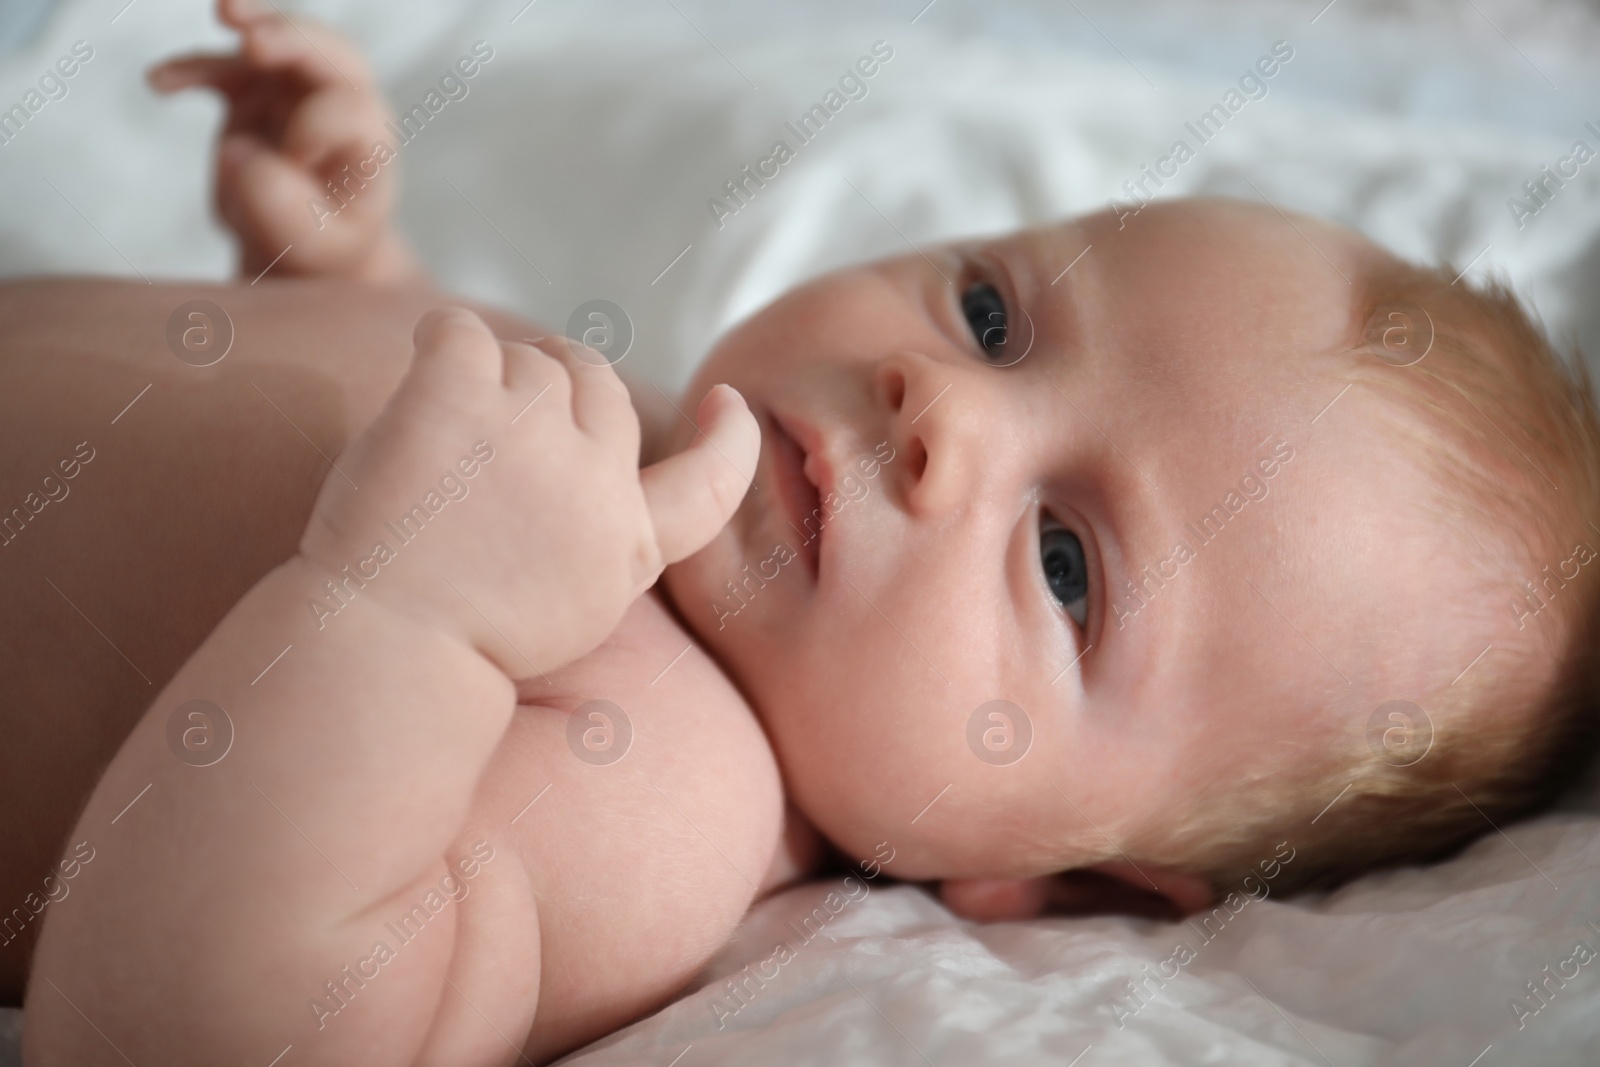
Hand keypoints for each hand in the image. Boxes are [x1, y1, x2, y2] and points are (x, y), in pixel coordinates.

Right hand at [148, 0, 418, 281]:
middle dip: (293, 39)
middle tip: (253, 42)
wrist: (303, 247)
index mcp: (367, 141)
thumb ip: (283, 208)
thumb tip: (239, 154)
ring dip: (253, 23)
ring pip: (279, 41)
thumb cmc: (321, 244)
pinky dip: (193, 68)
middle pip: (329, 54)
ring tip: (225, 13)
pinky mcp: (252, 94)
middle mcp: (337, 105)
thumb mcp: (312, 245)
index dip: (317, 125)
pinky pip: (223, 67)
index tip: (294, 157)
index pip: (351, 110)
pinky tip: (160, 83)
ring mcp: (294, 93)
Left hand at [298, 307, 759, 674]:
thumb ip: (602, 542)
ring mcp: (530, 432)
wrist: (390, 648)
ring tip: (447, 425)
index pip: (710, 483)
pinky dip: (441, 336)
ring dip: (493, 374)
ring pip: (529, 359)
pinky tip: (422, 364)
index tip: (727, 403)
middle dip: (564, 376)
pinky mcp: (459, 398)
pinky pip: (461, 332)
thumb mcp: (573, 612)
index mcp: (627, 543)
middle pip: (599, 385)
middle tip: (517, 389)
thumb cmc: (458, 644)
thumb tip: (592, 466)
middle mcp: (594, 480)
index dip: (728, 439)